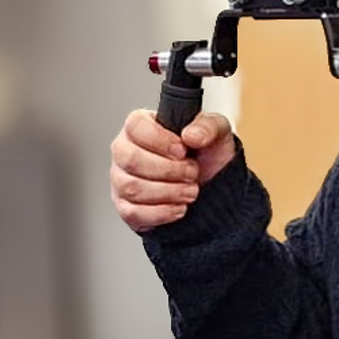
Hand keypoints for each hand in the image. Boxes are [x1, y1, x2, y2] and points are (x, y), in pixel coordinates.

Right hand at [110, 109, 235, 231]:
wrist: (212, 183)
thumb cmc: (206, 153)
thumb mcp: (217, 132)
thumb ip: (208, 127)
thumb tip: (191, 135)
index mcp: (140, 126)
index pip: (135, 126)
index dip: (161, 140)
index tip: (183, 150)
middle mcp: (125, 151)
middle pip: (131, 160)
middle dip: (169, 170)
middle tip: (192, 173)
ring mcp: (121, 180)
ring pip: (132, 188)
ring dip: (169, 192)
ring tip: (191, 190)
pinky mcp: (126, 207)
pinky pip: (134, 213)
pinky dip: (162, 212)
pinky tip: (179, 207)